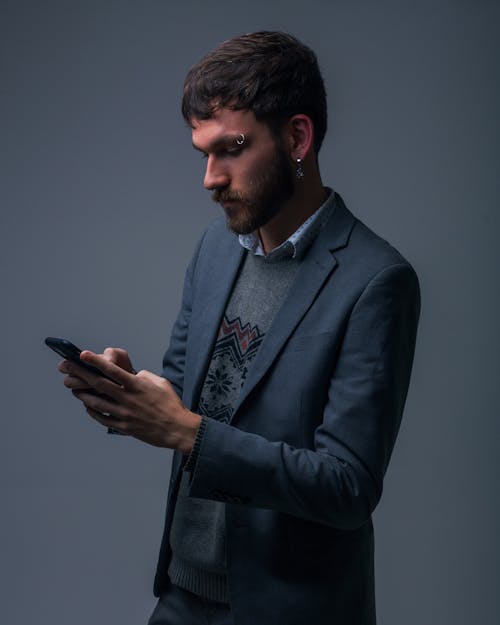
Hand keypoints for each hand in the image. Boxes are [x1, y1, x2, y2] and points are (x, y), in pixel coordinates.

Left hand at [59, 350, 200, 452]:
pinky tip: (89, 406)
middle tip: (68, 368)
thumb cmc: (171, 404)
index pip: (112, 370)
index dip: (95, 361)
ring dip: (83, 395)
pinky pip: (103, 418)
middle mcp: (128, 399)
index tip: (82, 355)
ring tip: (75, 389)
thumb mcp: (160, 382)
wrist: (177, 429)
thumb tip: (130, 375)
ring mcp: (124, 414)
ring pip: (96, 403)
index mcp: (137, 385)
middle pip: (99, 385)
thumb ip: (143, 376)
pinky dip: (93, 411)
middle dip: (81, 374)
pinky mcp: (124, 427)